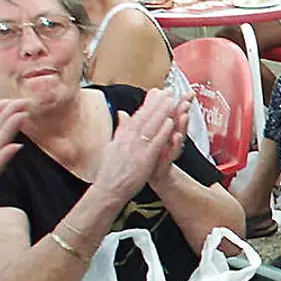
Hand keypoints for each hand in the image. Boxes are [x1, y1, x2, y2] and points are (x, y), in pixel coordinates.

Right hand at [91, 88, 179, 202]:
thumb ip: (121, 129)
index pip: (138, 116)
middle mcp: (128, 139)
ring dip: (162, 112)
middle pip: (145, 117)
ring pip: (151, 126)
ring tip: (171, 100)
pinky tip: (170, 122)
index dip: (149, 103)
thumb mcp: (113, 146)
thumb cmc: (112, 171)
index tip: (157, 92)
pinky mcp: (144, 158)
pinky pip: (155, 142)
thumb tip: (122, 114)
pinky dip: (162, 131)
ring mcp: (136, 147)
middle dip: (157, 103)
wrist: (109, 189)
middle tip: (168, 90)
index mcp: (123, 136)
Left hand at [148, 93, 192, 186]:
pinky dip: (175, 143)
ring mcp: (171, 146)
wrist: (154, 174)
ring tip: (184, 115)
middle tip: (187, 100)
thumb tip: (152, 94)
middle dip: (184, 110)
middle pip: (179, 120)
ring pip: (179, 133)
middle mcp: (172, 136)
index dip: (181, 101)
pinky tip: (177, 136)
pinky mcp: (168, 158)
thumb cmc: (154, 151)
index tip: (188, 91)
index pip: (174, 111)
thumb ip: (151, 111)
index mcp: (166, 128)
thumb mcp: (152, 130)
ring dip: (182, 124)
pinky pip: (173, 150)